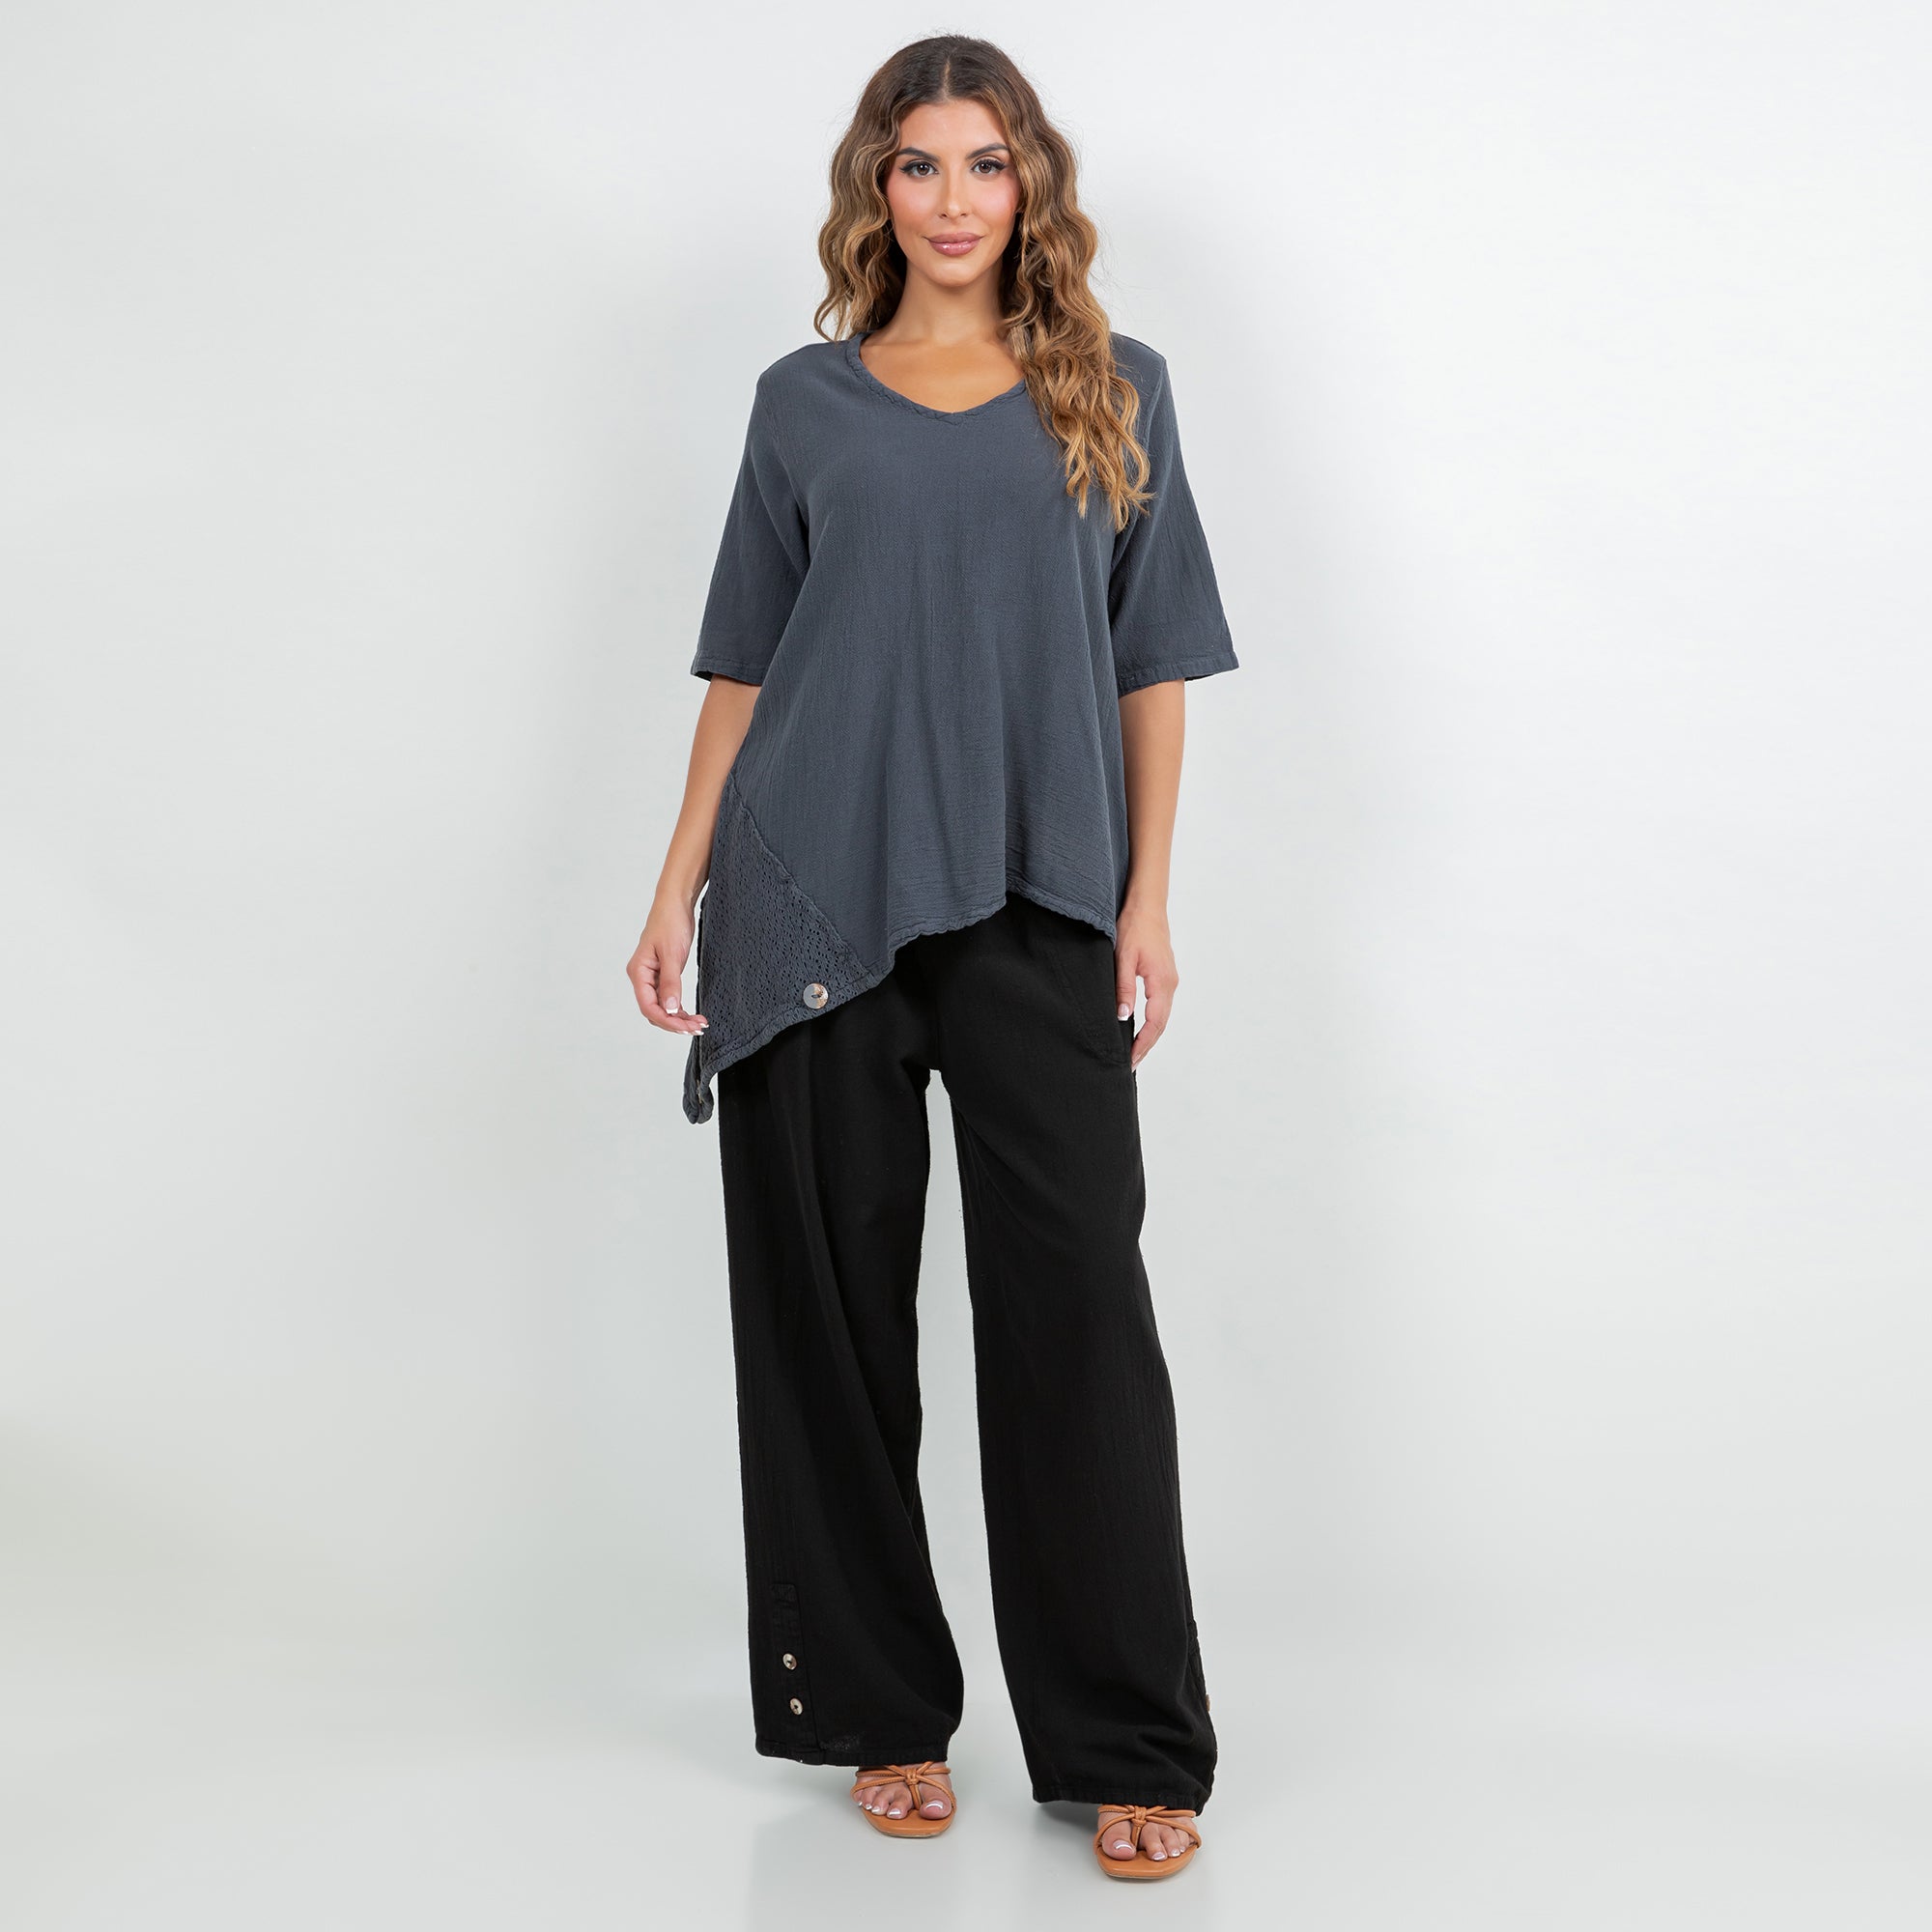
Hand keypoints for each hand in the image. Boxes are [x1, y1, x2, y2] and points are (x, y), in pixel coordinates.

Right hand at [627, 896, 707, 1035]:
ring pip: (662, 1007)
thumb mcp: (673, 954)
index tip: (686, 1027)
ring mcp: (652, 976)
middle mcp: (642, 977)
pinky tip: (691, 1015)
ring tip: (699, 1024)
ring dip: (679, 1018)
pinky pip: (667, 998)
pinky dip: (679, 1008)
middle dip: (675, 1022)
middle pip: (654, 1011)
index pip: (649, 1006)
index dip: (667, 1021)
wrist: (676, 903)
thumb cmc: (671, 922)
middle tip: (698, 1028)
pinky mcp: (662, 974)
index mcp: (638, 972)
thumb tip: (671, 1009)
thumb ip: (671, 982)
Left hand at [1113, 896, 1176, 1069]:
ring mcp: (1169, 980)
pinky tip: (1140, 1028)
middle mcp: (1170, 984)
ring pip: (1162, 1016)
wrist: (1146, 905)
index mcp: (1162, 983)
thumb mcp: (1123, 958)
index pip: (1155, 1024)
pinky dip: (1152, 1021)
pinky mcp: (1164, 975)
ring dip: (1150, 1035)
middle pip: (1161, 1024)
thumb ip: (1124, 988)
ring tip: (1134, 1051)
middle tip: (1130, 1064)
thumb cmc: (1134, 927)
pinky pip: (1160, 1006)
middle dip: (1146, 1045)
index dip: (1142, 1044)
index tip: (1129, 1060)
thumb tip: (1123, 1017)